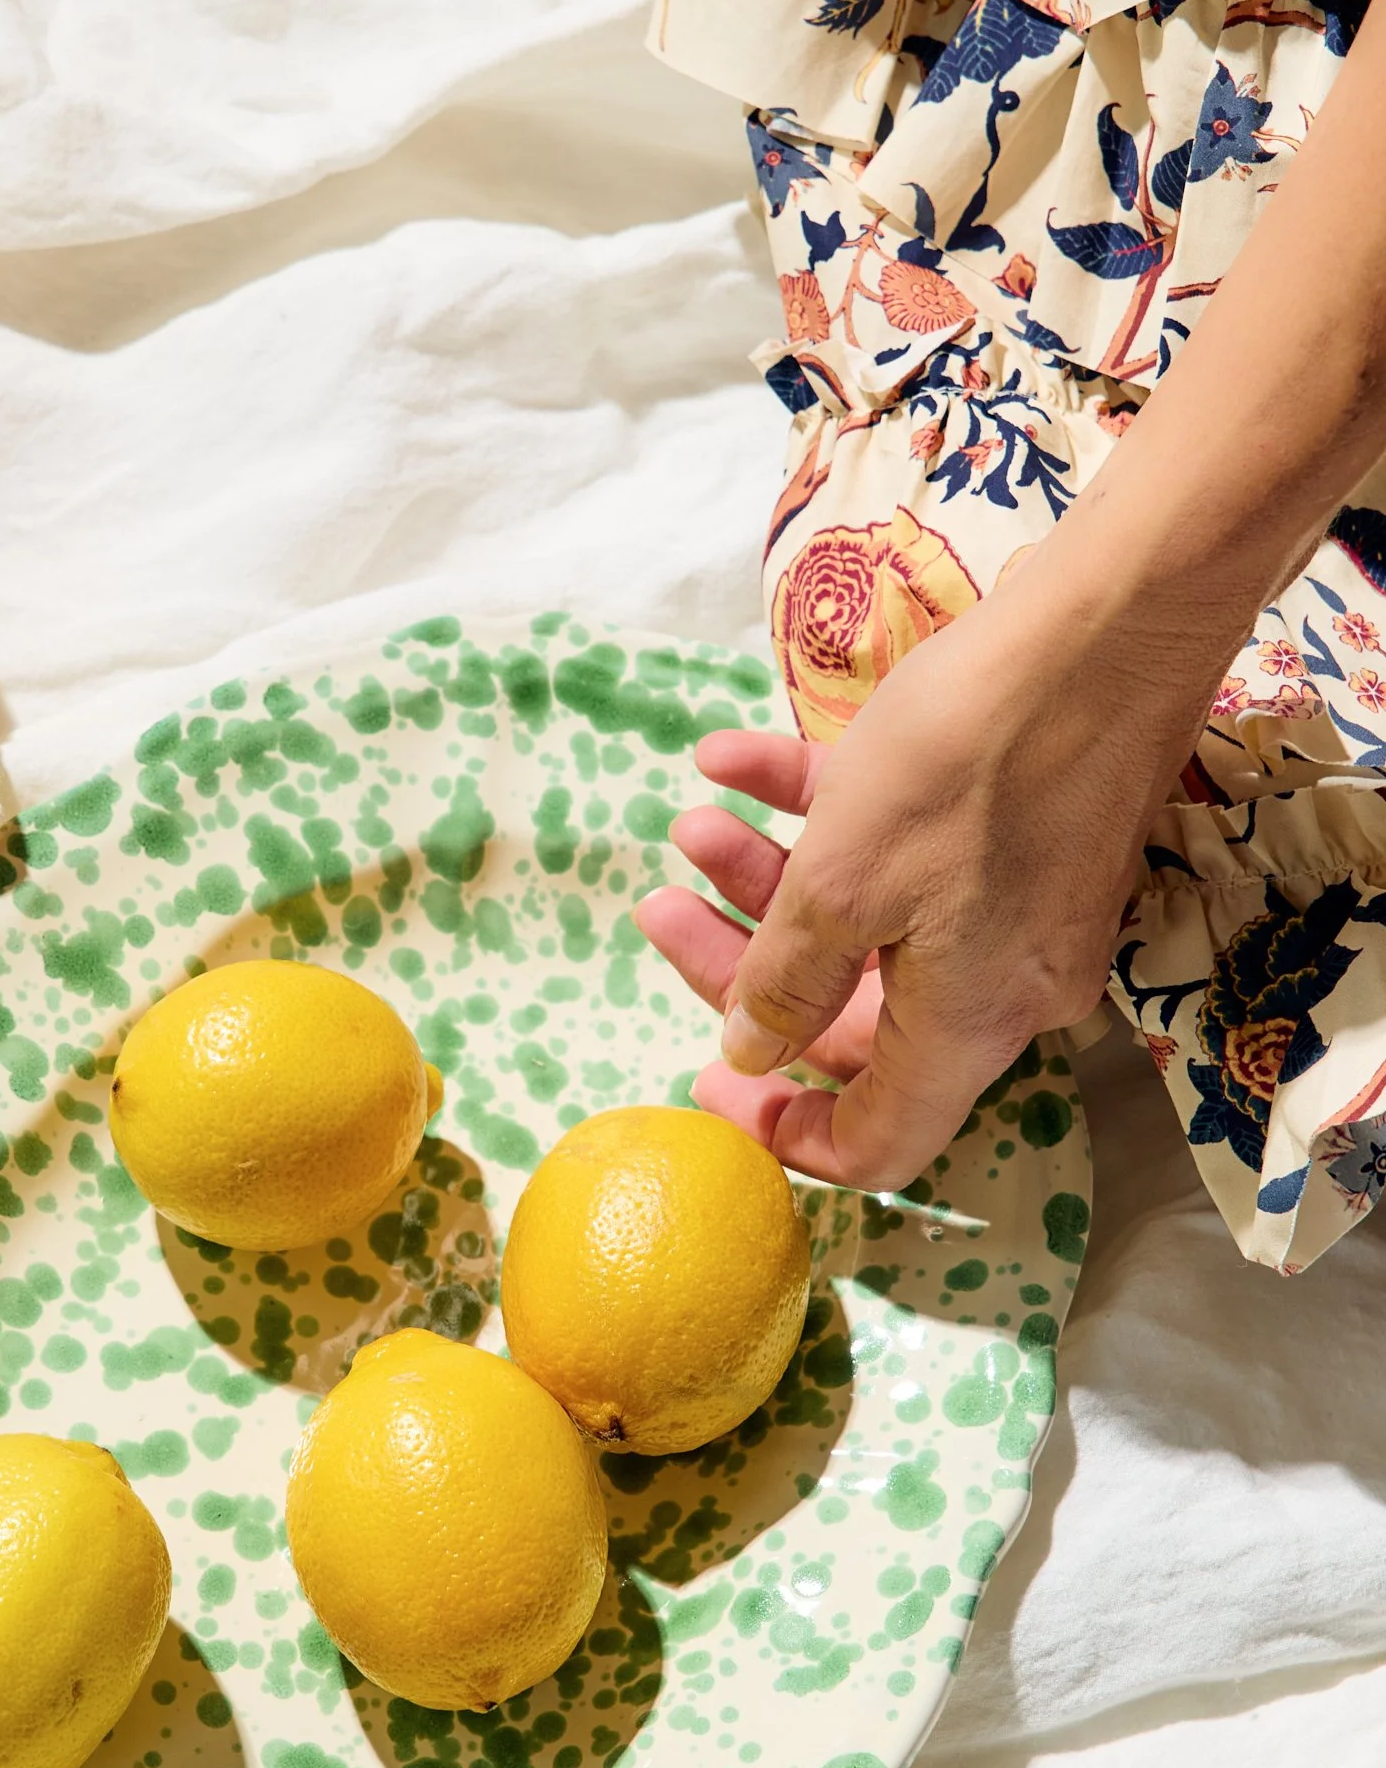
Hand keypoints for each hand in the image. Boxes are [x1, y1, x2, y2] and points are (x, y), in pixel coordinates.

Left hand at [634, 562, 1224, 1191]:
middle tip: (661, 904)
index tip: (709, 1078)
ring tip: (692, 816)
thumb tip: (752, 1054)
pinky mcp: (1023, 839)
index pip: (878, 1141)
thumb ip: (787, 981)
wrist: (1106, 626)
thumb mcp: (841, 882)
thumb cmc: (964, 762)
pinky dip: (822, 814)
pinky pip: (908, 855)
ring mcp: (1018, 913)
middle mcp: (1003, 988)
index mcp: (968, 1027)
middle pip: (851, 1016)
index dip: (785, 1130)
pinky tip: (736, 758)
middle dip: (744, 964)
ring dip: (770, 877)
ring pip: (869, 925)